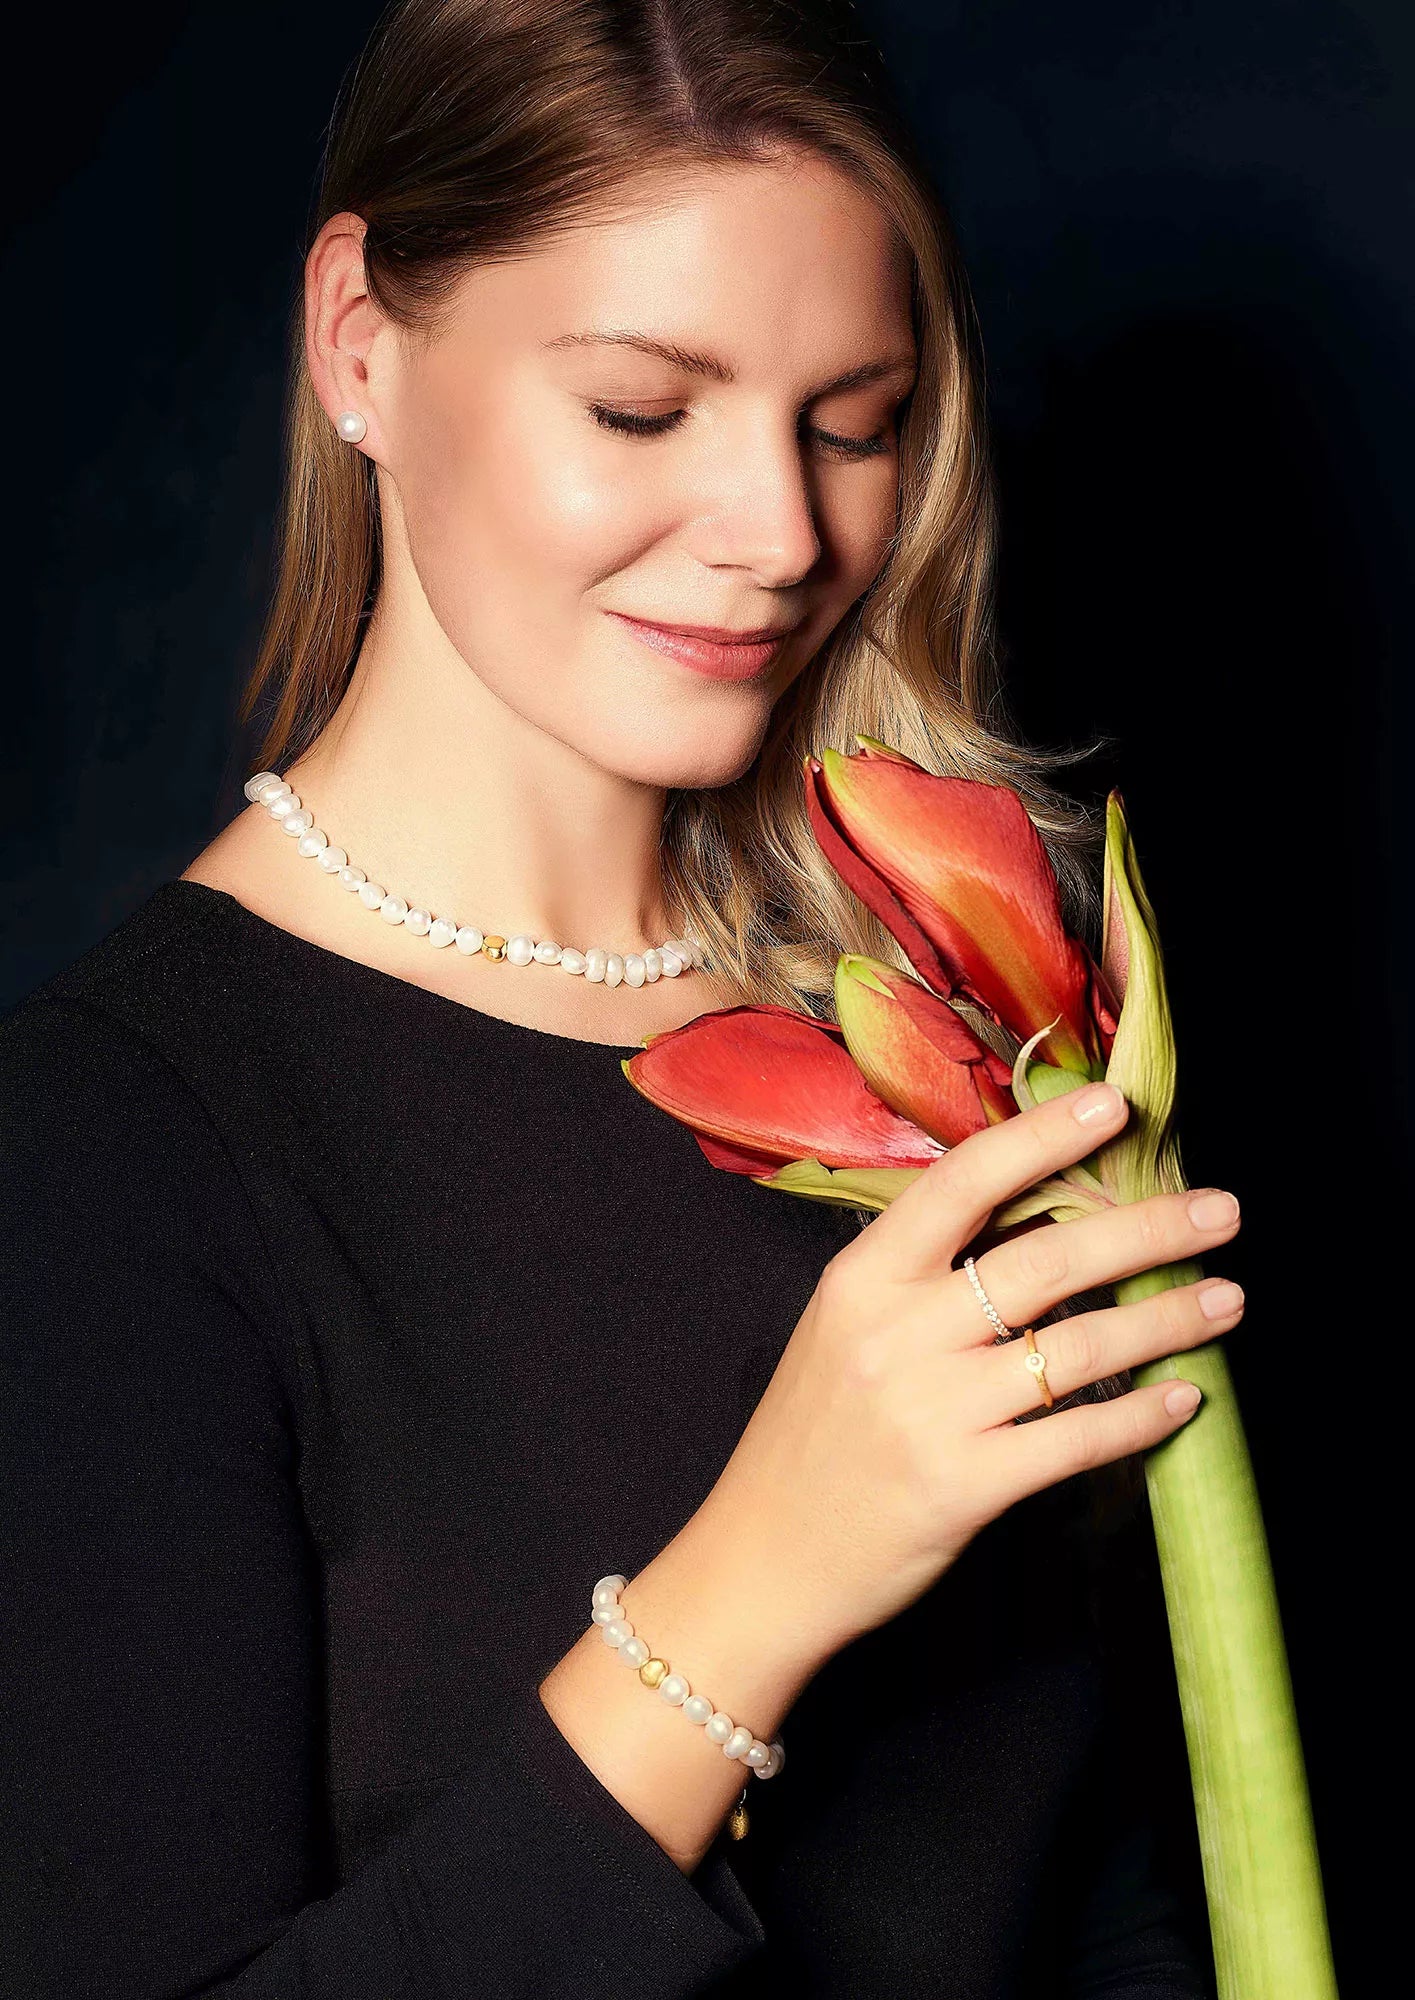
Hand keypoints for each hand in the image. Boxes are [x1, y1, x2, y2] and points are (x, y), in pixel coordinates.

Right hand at [706, 1080, 1242, 1660]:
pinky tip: (1184, 1397)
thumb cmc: (814, 1435)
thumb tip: (1031, 1215)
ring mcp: (932, 1412)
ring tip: (1227, 1299)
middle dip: (1149, 1229)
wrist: (764, 1558)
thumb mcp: (845, 1328)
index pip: (965, 1182)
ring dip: (1169, 1319)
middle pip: (1046, 1260)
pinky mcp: (964, 1486)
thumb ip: (921, 1275)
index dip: (1045, 1137)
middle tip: (1222, 1211)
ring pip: (1080, 1348)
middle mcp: (897, 1333)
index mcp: (863, 1278)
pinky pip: (1078, 1439)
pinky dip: (1143, 1416)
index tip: (1115, 1105)